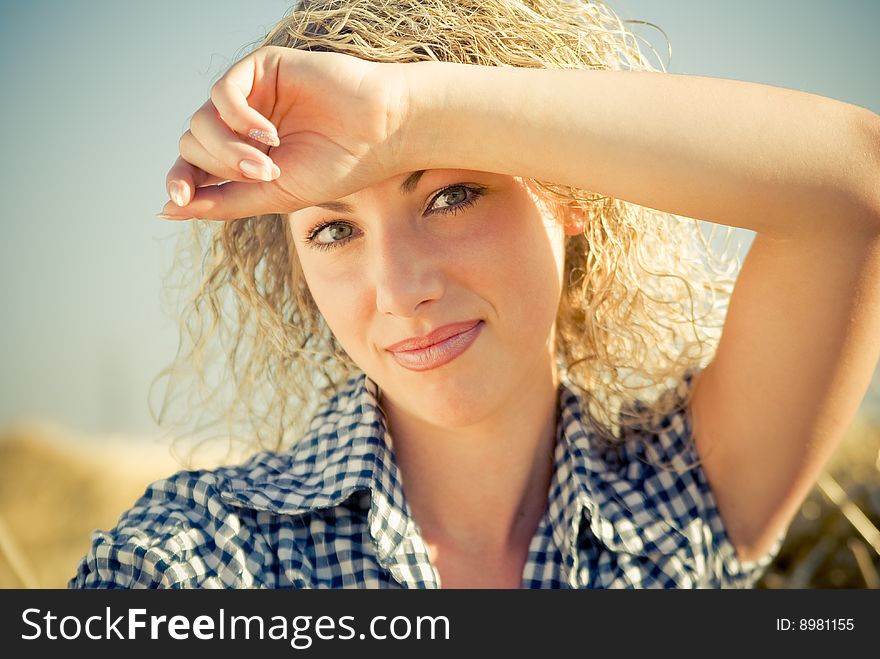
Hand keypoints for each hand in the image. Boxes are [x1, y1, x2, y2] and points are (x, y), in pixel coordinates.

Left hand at [159, 46, 410, 219]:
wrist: (380, 134)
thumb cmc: (338, 167)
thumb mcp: (275, 195)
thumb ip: (224, 202)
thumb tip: (168, 209)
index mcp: (243, 157)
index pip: (193, 167)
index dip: (180, 182)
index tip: (177, 199)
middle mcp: (240, 125)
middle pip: (193, 144)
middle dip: (220, 166)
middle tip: (265, 175)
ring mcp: (249, 96)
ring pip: (202, 121)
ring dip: (229, 149)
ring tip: (269, 162)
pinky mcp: (260, 68)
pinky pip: (222, 92)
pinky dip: (238, 117)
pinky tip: (268, 132)